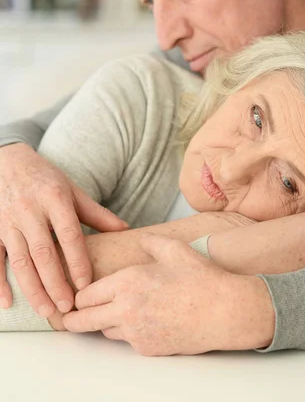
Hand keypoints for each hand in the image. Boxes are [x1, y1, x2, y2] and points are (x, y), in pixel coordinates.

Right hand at [0, 143, 127, 316]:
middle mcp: (30, 210)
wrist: (5, 161)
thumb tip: (125, 230)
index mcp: (54, 199)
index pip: (69, 234)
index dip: (78, 261)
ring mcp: (8, 221)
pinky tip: (8, 303)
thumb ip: (97, 213)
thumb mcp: (71, 190)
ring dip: (33, 289)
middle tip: (69, 307)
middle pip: (44, 252)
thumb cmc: (44, 178)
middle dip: (56, 283)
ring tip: (47, 311)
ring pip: (20, 261)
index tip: (87, 285)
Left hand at [63, 233, 274, 355]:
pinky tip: (148, 319)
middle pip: (84, 320)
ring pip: (105, 331)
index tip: (77, 295)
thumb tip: (141, 239)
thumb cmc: (201, 279)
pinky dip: (130, 332)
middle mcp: (126, 310)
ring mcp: (136, 333)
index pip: (86, 294)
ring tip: (117, 311)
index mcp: (128, 282)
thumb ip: (150, 241)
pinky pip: (129, 341)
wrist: (225, 312)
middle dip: (73, 319)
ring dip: (105, 323)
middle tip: (66, 317)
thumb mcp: (174, 249)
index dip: (79, 294)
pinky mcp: (148, 349)